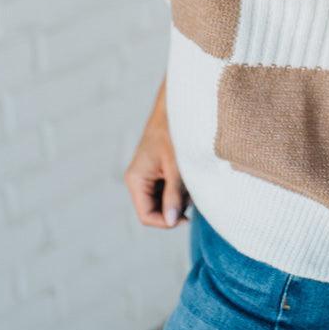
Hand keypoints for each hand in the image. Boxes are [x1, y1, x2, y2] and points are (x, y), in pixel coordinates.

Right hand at [123, 99, 190, 228]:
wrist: (177, 107)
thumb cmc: (174, 132)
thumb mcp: (176, 166)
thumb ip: (173, 195)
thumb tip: (170, 221)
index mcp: (136, 180)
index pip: (146, 215)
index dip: (165, 222)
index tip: (186, 217)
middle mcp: (139, 180)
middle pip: (155, 211)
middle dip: (174, 208)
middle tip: (192, 195)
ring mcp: (149, 176)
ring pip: (164, 202)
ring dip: (180, 199)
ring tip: (191, 180)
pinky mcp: (160, 172)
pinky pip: (169, 190)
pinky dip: (181, 189)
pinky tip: (190, 177)